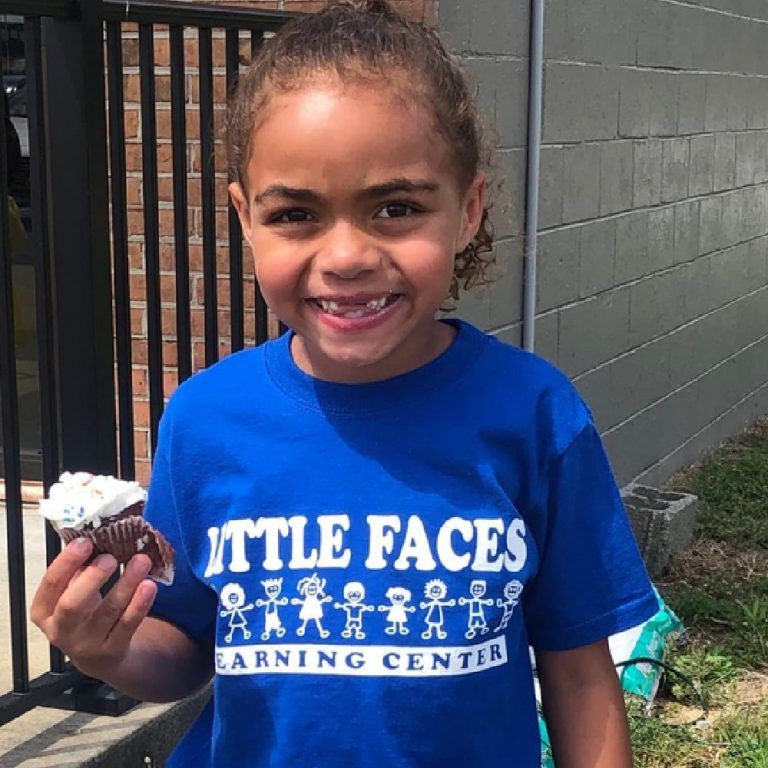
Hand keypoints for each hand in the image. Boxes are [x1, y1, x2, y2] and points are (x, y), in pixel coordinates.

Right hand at [30, 538, 157, 680]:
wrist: (99, 655)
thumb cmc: (85, 612)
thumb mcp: (73, 592)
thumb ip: (79, 568)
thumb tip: (98, 533)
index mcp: (44, 610)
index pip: (51, 585)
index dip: (66, 563)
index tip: (85, 541)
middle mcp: (61, 630)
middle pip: (73, 605)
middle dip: (92, 578)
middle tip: (110, 557)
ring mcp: (87, 644)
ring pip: (107, 612)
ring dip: (126, 584)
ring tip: (141, 561)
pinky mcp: (113, 650)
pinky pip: (128, 625)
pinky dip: (140, 604)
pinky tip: (150, 585)